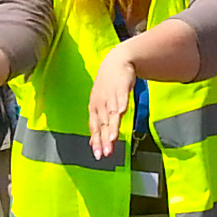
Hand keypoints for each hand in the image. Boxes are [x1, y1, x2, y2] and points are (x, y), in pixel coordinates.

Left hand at [86, 42, 139, 161]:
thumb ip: (100, 124)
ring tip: (114, 138)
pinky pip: (121, 96)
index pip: (95, 128)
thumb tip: (96, 144)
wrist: (116, 62)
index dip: (97, 141)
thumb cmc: (108, 86)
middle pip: (103, 124)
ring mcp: (111, 95)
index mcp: (95, 108)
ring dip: (112, 126)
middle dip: (105, 139)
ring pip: (111, 113)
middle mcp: (101, 103)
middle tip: (106, 153)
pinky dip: (121, 103)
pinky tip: (122, 111)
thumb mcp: (101, 105)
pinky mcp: (121, 86)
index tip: (99, 155)